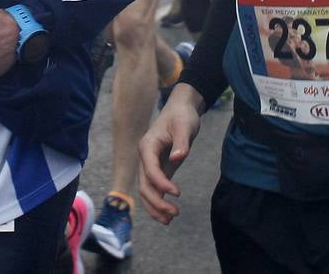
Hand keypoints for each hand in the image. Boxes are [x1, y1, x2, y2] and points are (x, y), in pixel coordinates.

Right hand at [139, 83, 203, 224]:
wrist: (181, 109)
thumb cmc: (182, 116)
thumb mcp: (184, 125)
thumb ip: (181, 142)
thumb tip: (178, 157)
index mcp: (147, 146)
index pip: (149, 170)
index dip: (161, 184)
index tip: (177, 193)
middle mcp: (145, 158)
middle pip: (144, 186)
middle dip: (157, 202)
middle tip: (175, 213)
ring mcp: (150, 165)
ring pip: (146, 191)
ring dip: (155, 207)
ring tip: (170, 220)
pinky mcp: (159, 169)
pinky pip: (154, 189)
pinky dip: (158, 203)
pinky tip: (167, 215)